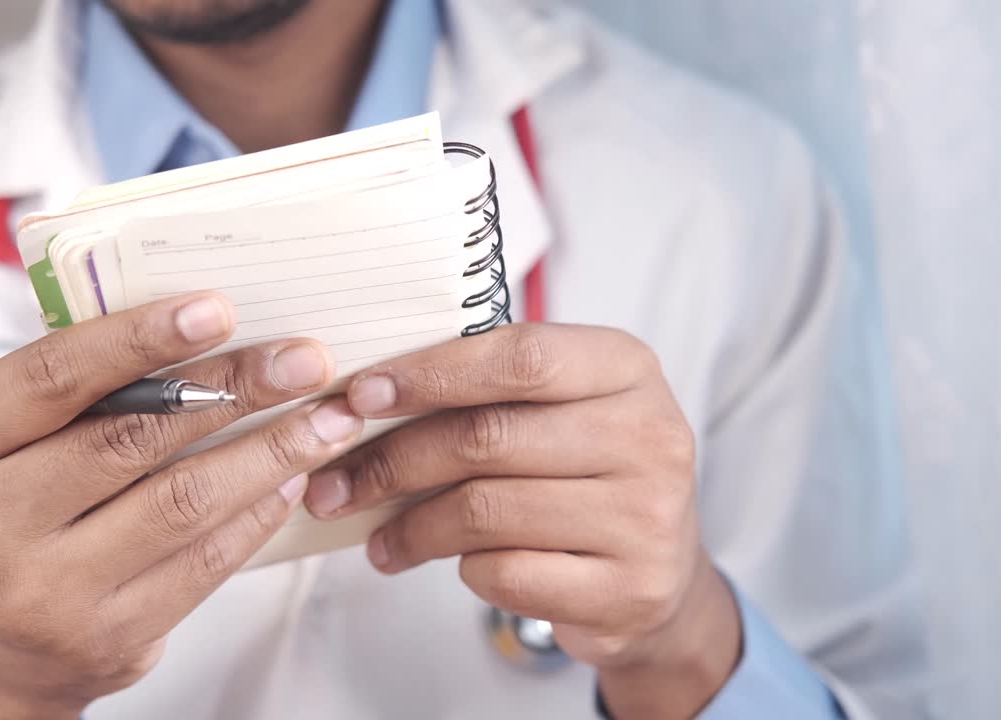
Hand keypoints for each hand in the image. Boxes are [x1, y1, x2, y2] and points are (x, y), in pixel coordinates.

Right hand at [0, 292, 362, 719]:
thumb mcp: (13, 442)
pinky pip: (205, 559)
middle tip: (306, 361)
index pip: (53, 376)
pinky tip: (294, 475)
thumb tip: (205, 323)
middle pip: (131, 437)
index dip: (139, 338)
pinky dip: (259, 509)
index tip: (219, 309)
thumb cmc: (23, 507)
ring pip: (181, 500)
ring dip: (269, 451)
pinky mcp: (106, 635)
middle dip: (233, 389)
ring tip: (327, 418)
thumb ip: (81, 389)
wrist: (3, 645)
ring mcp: (41, 589)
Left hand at [304, 324, 742, 718]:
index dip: (432, 374)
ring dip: (411, 525)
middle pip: (490, 438)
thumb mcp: (565, 407)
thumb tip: (370, 398)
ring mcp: (646, 518)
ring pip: (487, 511)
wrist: (662, 572)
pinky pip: (506, 574)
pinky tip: (446, 563)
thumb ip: (493, 390)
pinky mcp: (626, 590)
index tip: (364, 394)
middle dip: (395, 460)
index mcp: (628, 370)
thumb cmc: (591, 472)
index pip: (519, 358)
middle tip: (338, 480)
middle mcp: (650, 437)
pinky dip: (459, 568)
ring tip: (377, 534)